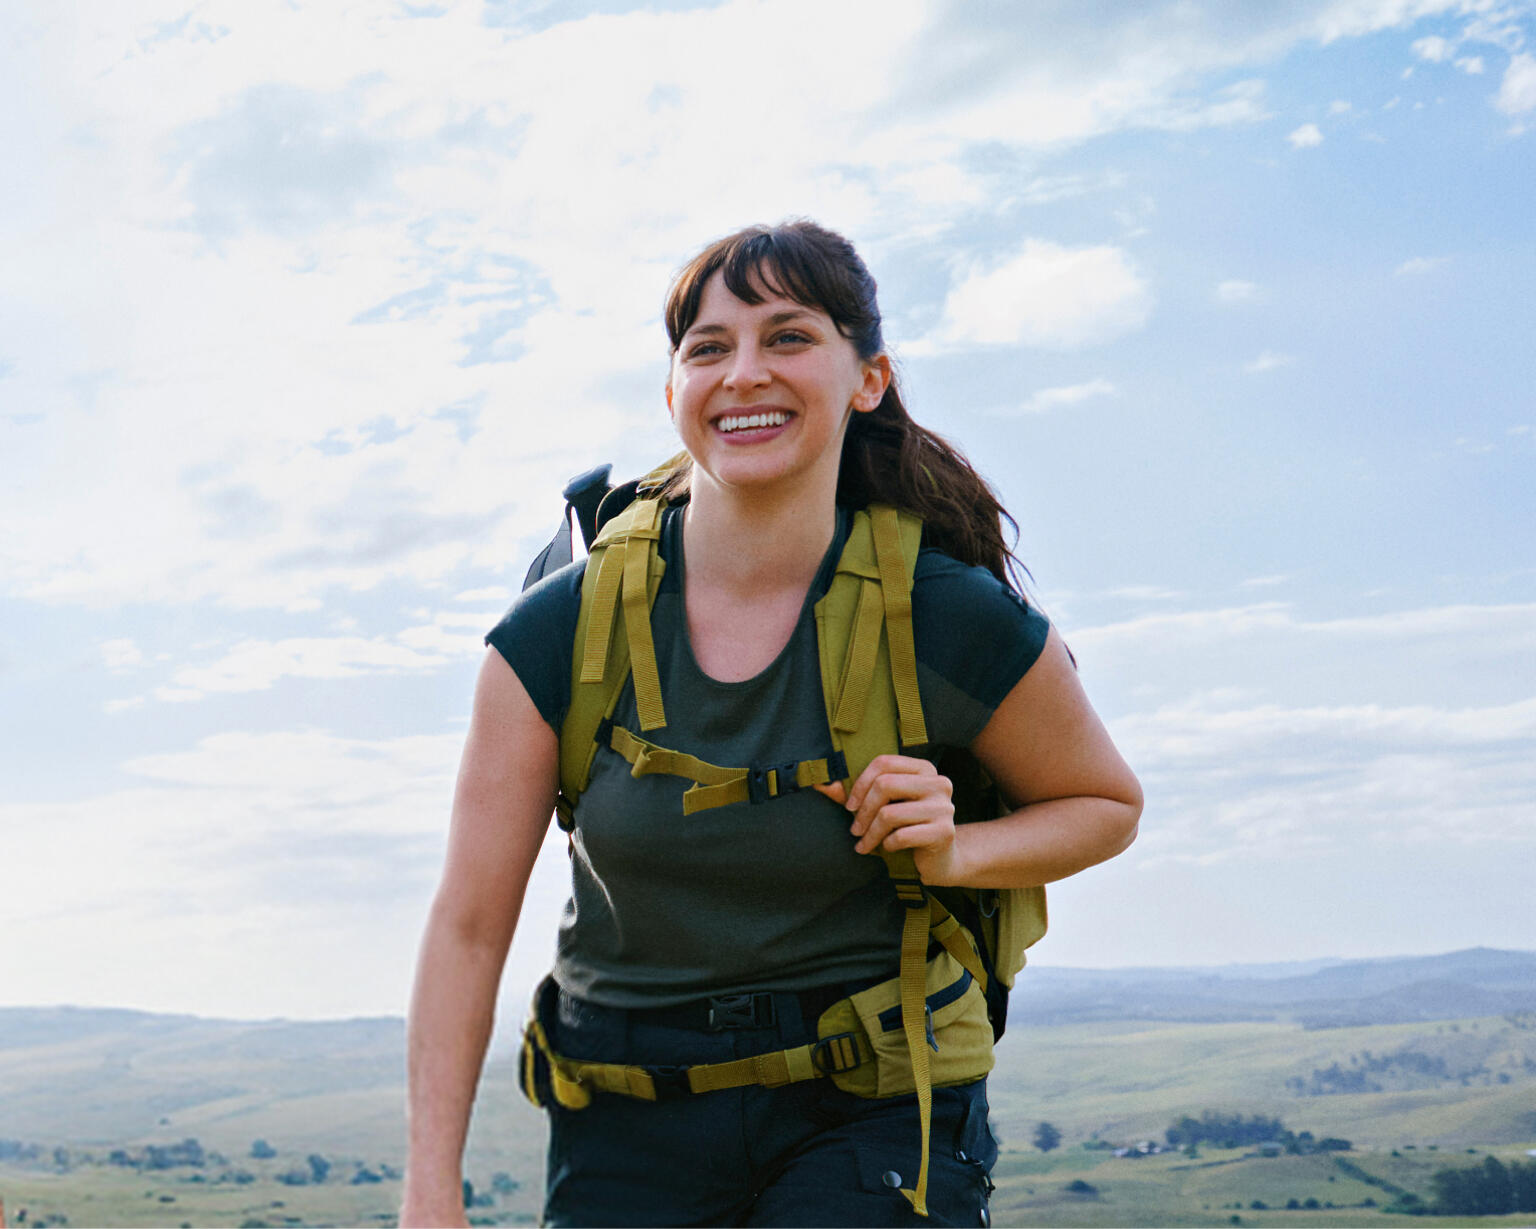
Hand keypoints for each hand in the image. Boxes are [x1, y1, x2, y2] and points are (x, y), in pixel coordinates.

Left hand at [814, 754, 957, 882]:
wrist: (940, 860)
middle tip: (854, 830)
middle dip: (863, 811)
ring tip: (864, 844)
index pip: (884, 763)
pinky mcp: (944, 832)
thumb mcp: (883, 806)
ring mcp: (944, 807)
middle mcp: (939, 783)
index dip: (860, 783)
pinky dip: (887, 845)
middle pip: (885, 785)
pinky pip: (901, 836)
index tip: (849, 806)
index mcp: (924, 769)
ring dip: (870, 833)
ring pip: (890, 813)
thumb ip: (856, 794)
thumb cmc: (907, 827)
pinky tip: (887, 849)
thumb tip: (820, 783)